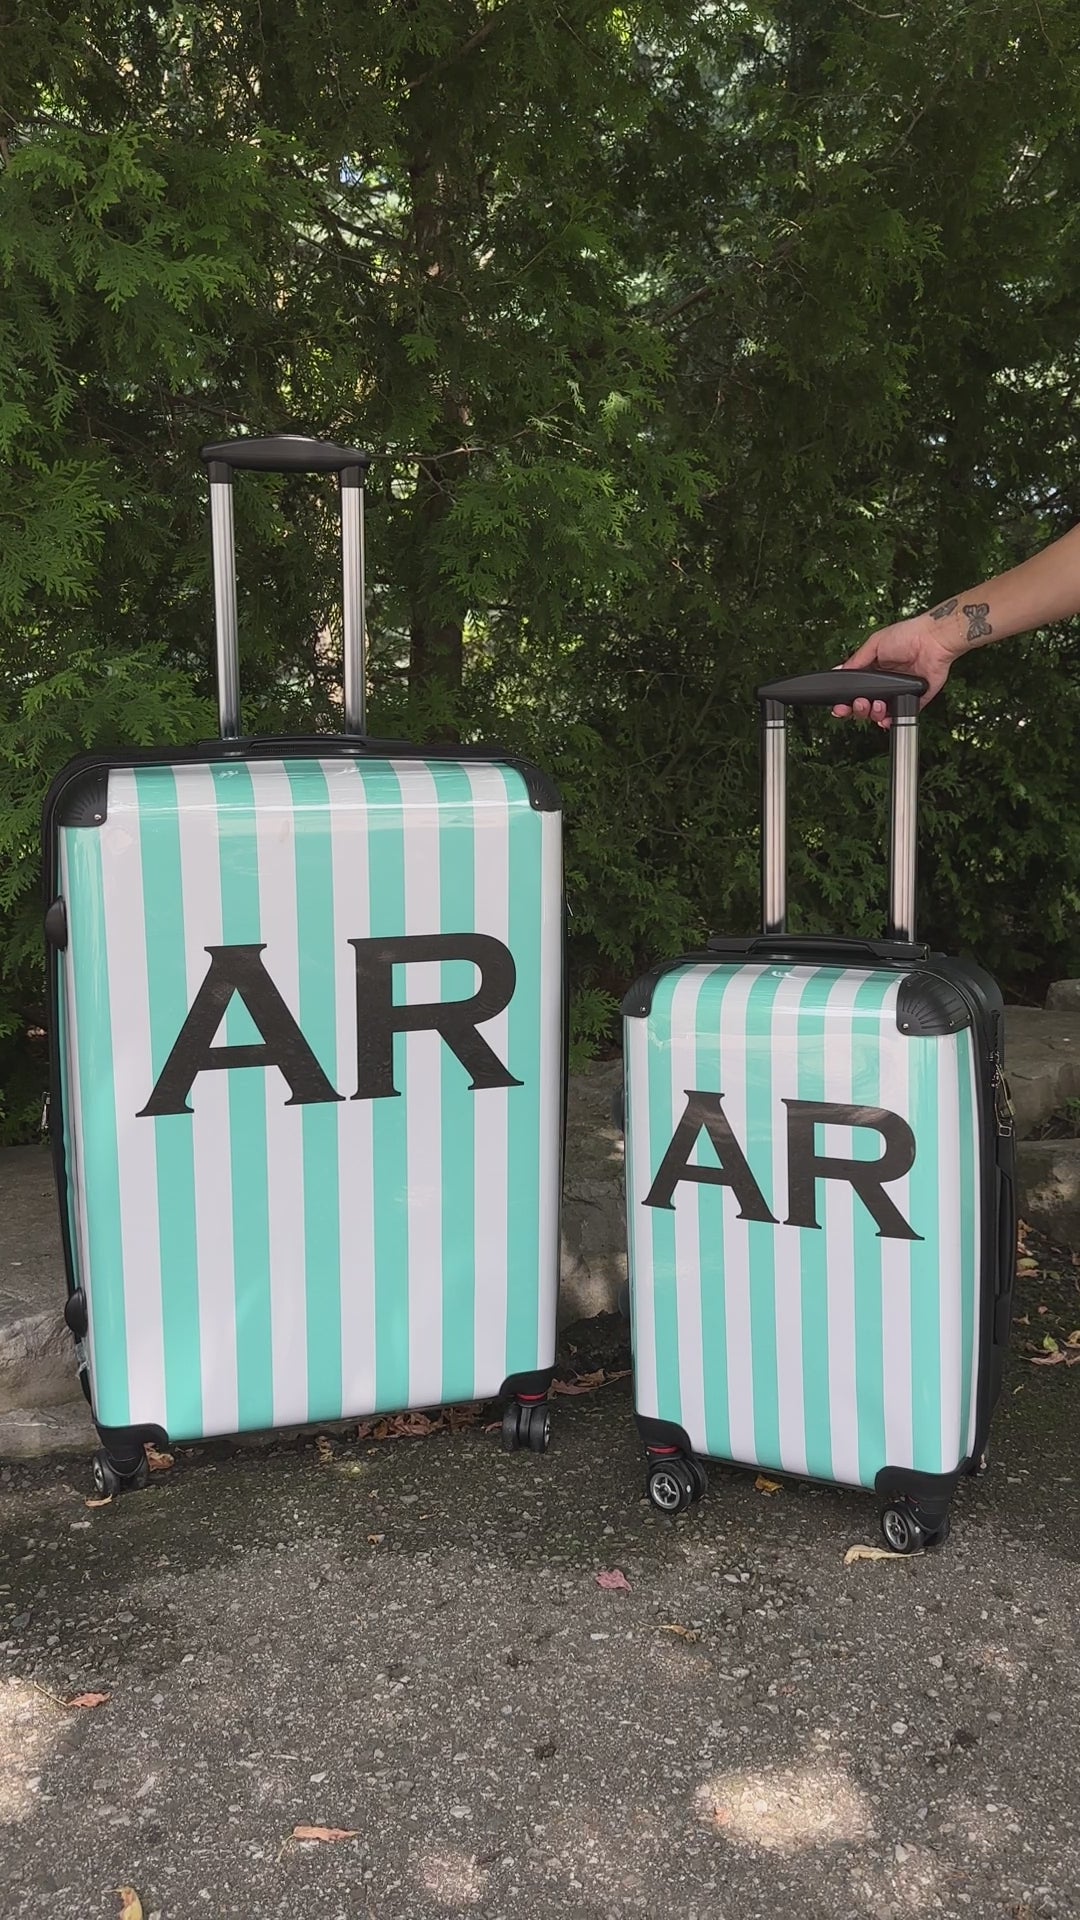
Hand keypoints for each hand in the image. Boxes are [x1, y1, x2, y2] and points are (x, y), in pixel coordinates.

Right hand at [831, 614, 964, 725]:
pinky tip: (886, 718)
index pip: (855, 690)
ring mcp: (899, 692)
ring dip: (873, 713)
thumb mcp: (875, 644)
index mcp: (874, 669)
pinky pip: (901, 715)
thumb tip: (839, 670)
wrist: (932, 641)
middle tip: (859, 703)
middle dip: (858, 708)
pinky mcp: (915, 699)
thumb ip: (857, 660)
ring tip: (877, 704)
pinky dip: (891, 720)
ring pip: (880, 713)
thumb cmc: (908, 635)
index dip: (846, 700)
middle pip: (865, 705)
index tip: (840, 706)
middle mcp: (886, 683)